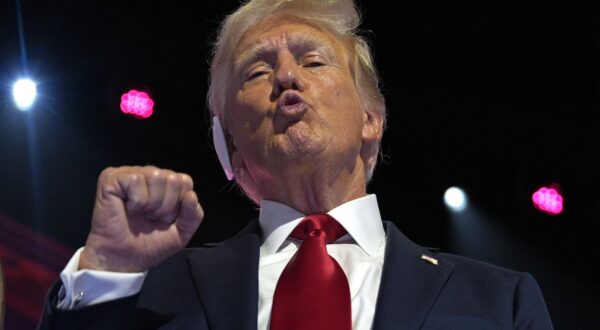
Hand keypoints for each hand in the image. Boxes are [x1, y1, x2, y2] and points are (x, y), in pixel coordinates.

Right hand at [79, 166, 203, 271]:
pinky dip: (136, 201)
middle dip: (166, 205)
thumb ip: (193, 215)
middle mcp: (148, 174)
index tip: (164, 218)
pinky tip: (128, 209)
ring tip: (141, 214)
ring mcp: (129, 174)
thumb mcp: (182, 232)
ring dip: (151, 204)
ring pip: (155, 176)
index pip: (184, 181)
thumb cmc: (149, 244)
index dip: (178, 204)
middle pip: (172, 178)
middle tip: (150, 217)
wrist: (123, 259)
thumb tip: (191, 195)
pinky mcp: (111, 178)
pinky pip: (135, 180)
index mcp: (164, 184)